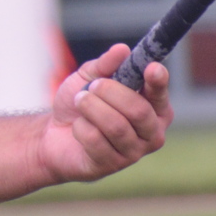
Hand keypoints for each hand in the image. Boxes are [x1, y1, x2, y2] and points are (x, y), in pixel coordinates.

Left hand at [36, 44, 171, 183]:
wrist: (53, 134)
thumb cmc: (81, 104)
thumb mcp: (88, 78)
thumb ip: (105, 65)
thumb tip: (122, 49)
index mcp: (154, 108)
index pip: (161, 94)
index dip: (158, 81)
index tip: (151, 68)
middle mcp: (152, 132)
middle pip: (139, 111)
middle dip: (110, 93)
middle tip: (92, 86)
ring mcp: (134, 152)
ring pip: (116, 126)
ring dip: (92, 109)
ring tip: (80, 101)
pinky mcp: (112, 165)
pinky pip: (96, 141)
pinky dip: (80, 127)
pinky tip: (77, 127)